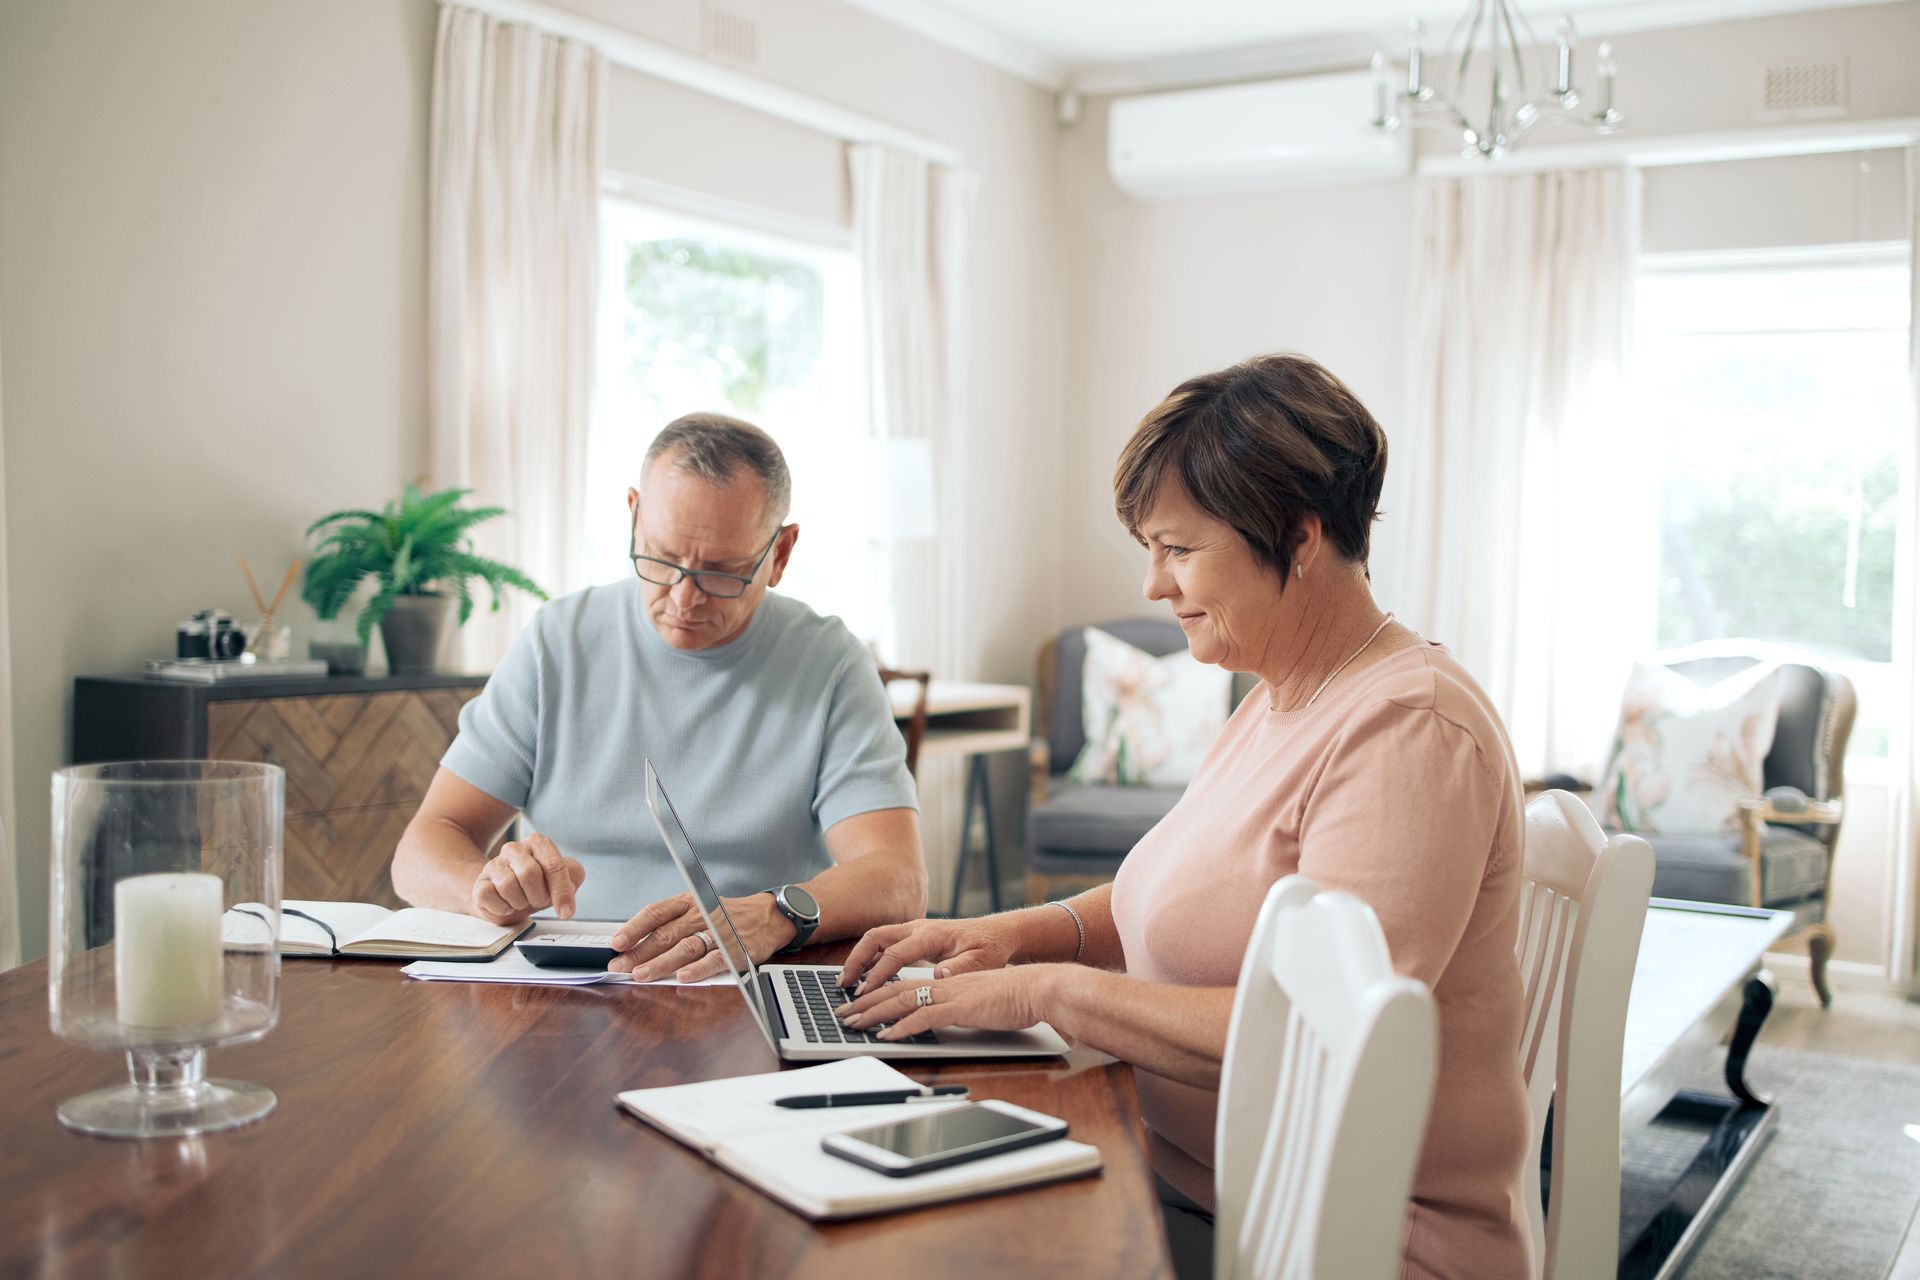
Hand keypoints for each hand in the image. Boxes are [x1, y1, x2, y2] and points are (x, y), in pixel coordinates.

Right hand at [468, 834, 584, 924]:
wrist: (507, 898)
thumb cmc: (537, 887)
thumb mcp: (561, 881)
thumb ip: (573, 877)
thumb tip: (568, 893)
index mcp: (538, 844)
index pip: (553, 865)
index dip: (562, 891)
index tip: (566, 912)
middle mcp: (514, 849)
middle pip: (529, 874)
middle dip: (538, 896)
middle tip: (538, 901)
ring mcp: (494, 864)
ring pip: (508, 886)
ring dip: (520, 903)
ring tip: (522, 901)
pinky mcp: (480, 882)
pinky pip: (489, 896)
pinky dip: (502, 908)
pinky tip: (506, 905)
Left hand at [608, 891, 796, 982]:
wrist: (768, 916)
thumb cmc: (726, 916)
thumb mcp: (697, 909)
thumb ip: (670, 924)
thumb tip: (635, 945)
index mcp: (688, 902)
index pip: (656, 912)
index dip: (634, 927)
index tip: (616, 942)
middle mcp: (701, 915)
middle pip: (665, 934)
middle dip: (639, 952)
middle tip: (620, 966)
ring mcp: (718, 932)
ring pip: (685, 947)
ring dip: (661, 962)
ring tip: (641, 974)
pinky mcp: (735, 949)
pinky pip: (714, 959)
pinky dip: (698, 969)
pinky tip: (682, 977)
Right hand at [836, 916, 1018, 994]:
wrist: (998, 934)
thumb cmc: (991, 948)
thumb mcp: (982, 961)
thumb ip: (960, 969)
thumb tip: (938, 974)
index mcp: (931, 935)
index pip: (895, 954)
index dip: (878, 974)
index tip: (865, 992)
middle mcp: (918, 927)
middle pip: (875, 938)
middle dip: (856, 959)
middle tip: (843, 984)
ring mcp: (915, 929)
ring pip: (877, 938)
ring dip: (859, 957)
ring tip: (847, 981)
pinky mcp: (915, 936)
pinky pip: (885, 943)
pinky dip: (870, 957)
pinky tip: (864, 976)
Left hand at [837, 965, 1061, 1041]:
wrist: (1037, 989)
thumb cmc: (1015, 998)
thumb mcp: (979, 1002)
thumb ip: (959, 1008)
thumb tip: (944, 1019)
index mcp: (947, 982)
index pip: (905, 986)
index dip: (879, 995)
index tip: (860, 1005)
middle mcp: (943, 984)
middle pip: (895, 991)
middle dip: (866, 1004)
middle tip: (844, 1015)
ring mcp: (950, 995)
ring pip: (901, 1001)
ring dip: (874, 1014)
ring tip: (854, 1024)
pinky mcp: (959, 1008)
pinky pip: (923, 1017)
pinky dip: (901, 1027)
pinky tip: (886, 1037)